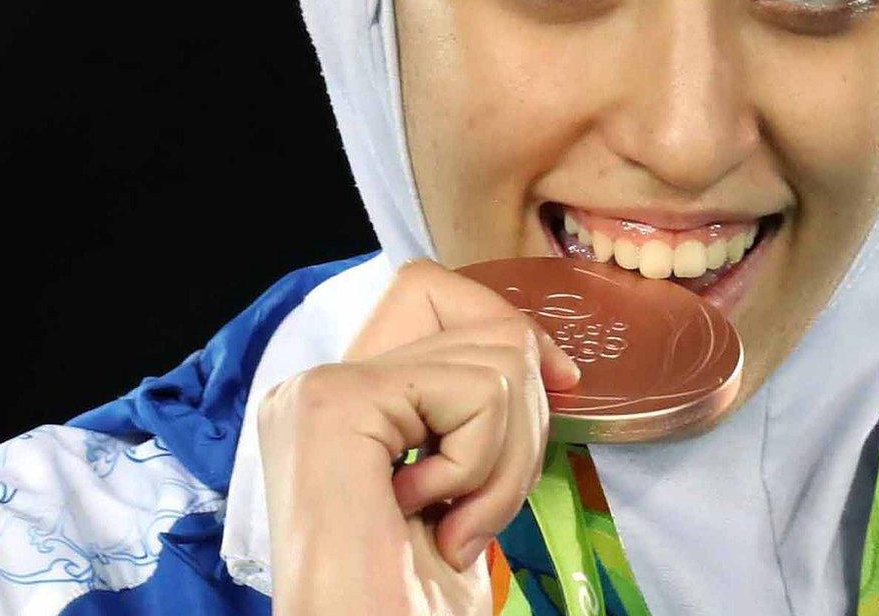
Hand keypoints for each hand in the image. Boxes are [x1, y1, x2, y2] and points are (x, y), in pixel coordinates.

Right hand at [258, 258, 582, 615]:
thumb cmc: (410, 600)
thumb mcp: (458, 487)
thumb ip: (473, 408)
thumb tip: (546, 358)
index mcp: (341, 405)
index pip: (433, 293)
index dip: (508, 325)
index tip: (560, 384)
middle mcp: (318, 386)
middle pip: (485, 326)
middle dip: (525, 422)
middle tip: (475, 511)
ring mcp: (321, 389)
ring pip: (498, 358)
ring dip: (506, 461)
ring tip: (450, 525)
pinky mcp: (338, 402)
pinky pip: (478, 392)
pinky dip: (483, 465)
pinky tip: (425, 515)